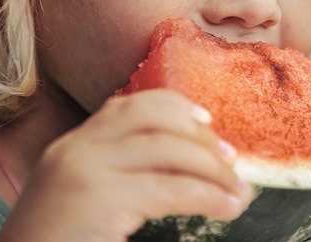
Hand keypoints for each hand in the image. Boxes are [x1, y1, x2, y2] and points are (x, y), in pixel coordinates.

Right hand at [0, 89, 252, 241]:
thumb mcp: (81, 199)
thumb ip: (118, 177)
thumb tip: (177, 172)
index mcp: (72, 146)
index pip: (129, 104)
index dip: (174, 105)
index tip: (206, 121)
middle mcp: (76, 147)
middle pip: (153, 117)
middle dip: (200, 136)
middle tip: (231, 159)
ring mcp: (84, 168)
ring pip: (169, 148)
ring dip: (213, 169)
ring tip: (238, 190)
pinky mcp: (98, 197)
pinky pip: (171, 188)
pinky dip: (208, 195)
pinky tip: (227, 206)